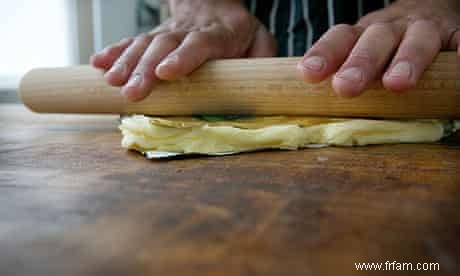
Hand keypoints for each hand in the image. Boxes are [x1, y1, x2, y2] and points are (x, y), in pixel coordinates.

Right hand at [91, 0, 276, 100]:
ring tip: (112, 82)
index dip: (183, 58)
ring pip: (145, 44)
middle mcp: (189, 31)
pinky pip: (133, 41)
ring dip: (127, 63)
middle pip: (165, 46)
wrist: (213, 5)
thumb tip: (256, 81)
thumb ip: (262, 57)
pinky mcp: (154, 37)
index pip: (200, 43)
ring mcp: (168, 33)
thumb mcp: (260, 40)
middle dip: (145, 69)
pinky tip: (98, 63)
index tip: (165, 73)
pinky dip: (115, 52)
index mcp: (219, 34)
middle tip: (132, 92)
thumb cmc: (238, 32)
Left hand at [298, 0, 459, 96]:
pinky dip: (458, 56)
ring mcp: (424, 30)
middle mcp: (391, 29)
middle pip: (375, 40)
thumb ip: (346, 75)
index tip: (309, 73)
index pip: (340, 39)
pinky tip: (457, 65)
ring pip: (417, 40)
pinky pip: (459, 43)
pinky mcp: (455, 35)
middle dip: (360, 63)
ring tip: (397, 84)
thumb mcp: (363, 54)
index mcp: (362, 35)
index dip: (324, 54)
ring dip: (406, 60)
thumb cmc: (386, 48)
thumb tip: (313, 109)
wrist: (426, 14)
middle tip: (345, 87)